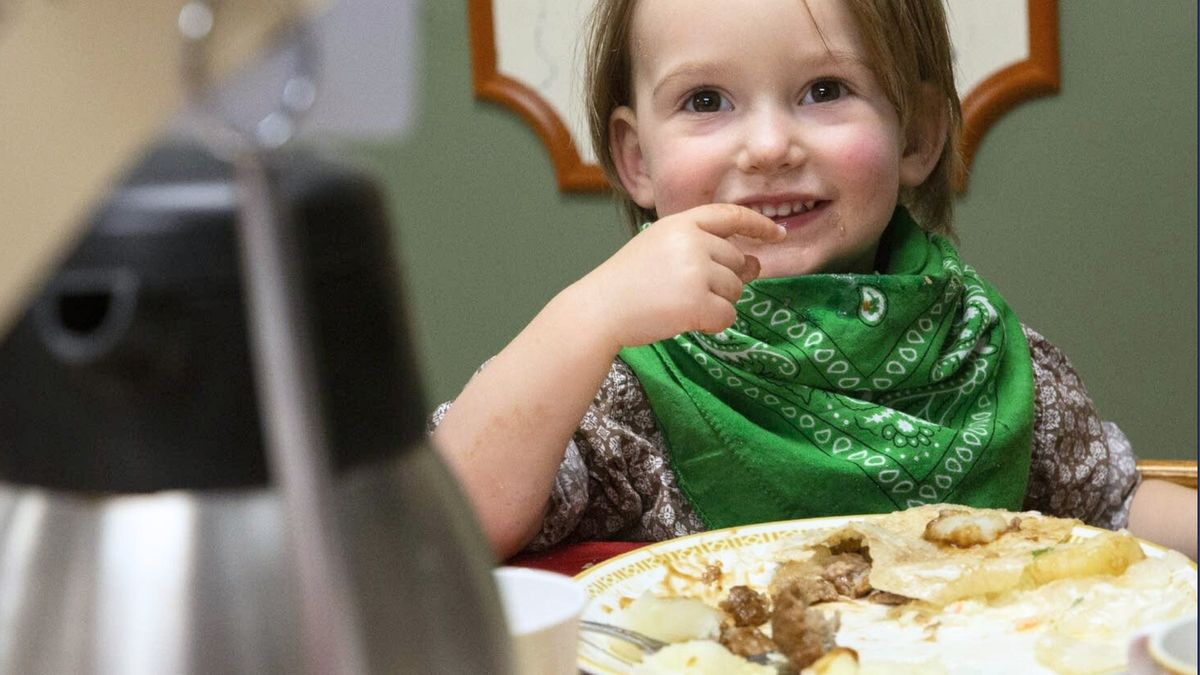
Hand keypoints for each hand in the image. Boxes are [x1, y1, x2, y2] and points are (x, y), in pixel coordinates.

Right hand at [576, 203, 785, 348]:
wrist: (599, 309)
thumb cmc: (628, 282)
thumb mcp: (661, 248)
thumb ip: (704, 248)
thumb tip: (755, 263)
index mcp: (681, 222)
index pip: (731, 216)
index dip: (758, 225)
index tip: (777, 234)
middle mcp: (692, 241)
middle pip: (736, 262)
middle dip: (722, 281)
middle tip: (689, 292)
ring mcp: (696, 271)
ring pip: (735, 291)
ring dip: (716, 303)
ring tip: (680, 304)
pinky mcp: (697, 302)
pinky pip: (727, 316)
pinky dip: (712, 324)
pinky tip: (686, 320)